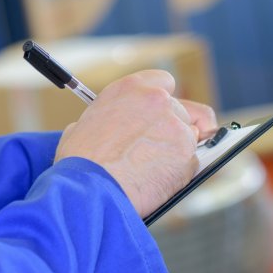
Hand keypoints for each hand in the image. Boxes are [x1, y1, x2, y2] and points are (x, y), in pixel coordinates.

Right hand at [55, 71, 213, 217]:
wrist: (90, 189)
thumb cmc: (81, 162)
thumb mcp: (84, 125)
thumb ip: (110, 118)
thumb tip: (111, 127)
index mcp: (131, 88)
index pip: (164, 82)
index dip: (164, 100)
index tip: (162, 112)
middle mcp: (158, 101)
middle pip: (183, 110)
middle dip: (174, 128)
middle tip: (160, 147)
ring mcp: (176, 127)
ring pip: (190, 137)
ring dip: (177, 151)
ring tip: (151, 170)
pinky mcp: (187, 155)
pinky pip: (191, 163)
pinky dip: (179, 174)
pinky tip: (156, 182)